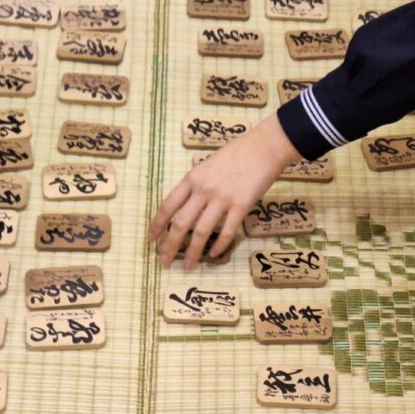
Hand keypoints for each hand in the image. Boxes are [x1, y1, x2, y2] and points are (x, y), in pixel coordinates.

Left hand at [148, 115, 301, 268]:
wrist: (263, 147)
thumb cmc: (237, 154)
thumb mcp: (208, 165)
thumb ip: (197, 184)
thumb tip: (187, 205)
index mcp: (192, 179)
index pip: (168, 205)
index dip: (157, 225)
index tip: (151, 239)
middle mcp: (203, 190)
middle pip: (181, 223)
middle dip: (170, 245)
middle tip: (164, 261)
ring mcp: (222, 199)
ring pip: (201, 232)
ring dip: (192, 252)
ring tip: (188, 265)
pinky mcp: (241, 206)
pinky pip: (227, 231)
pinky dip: (219, 246)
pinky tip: (214, 255)